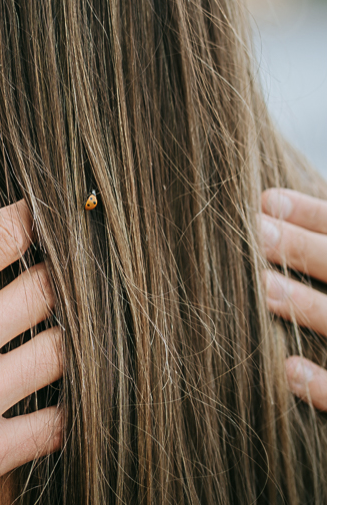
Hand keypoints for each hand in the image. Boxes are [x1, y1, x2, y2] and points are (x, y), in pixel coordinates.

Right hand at [0, 195, 60, 503]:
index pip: (0, 240)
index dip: (26, 217)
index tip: (32, 212)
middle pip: (43, 291)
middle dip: (53, 269)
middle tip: (52, 262)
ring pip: (59, 356)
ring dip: (63, 332)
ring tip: (53, 322)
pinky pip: (50, 431)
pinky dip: (60, 406)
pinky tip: (45, 394)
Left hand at [260, 189, 325, 411]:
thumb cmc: (333, 286)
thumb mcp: (331, 261)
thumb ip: (323, 235)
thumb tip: (273, 203)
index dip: (310, 214)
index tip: (267, 200)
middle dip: (302, 248)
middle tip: (255, 231)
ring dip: (308, 305)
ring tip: (264, 288)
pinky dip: (322, 383)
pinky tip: (289, 369)